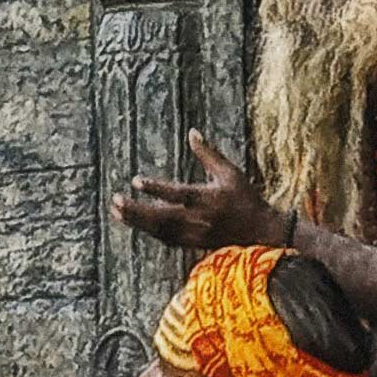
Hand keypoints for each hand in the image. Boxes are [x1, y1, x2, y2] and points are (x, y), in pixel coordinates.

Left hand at [111, 129, 281, 250]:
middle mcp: (199, 219)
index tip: (136, 181)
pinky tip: (133, 222)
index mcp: (208, 199)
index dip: (156, 188)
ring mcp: (194, 234)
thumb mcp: (230, 172)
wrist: (260, 232)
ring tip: (117, 210)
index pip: (177, 194)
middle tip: (116, 200)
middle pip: (162, 217)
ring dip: (137, 221)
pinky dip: (148, 231)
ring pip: (160, 230)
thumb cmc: (245, 198)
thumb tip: (193, 132)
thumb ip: (208, 154)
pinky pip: (165, 239)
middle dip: (137, 210)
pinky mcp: (192, 244)